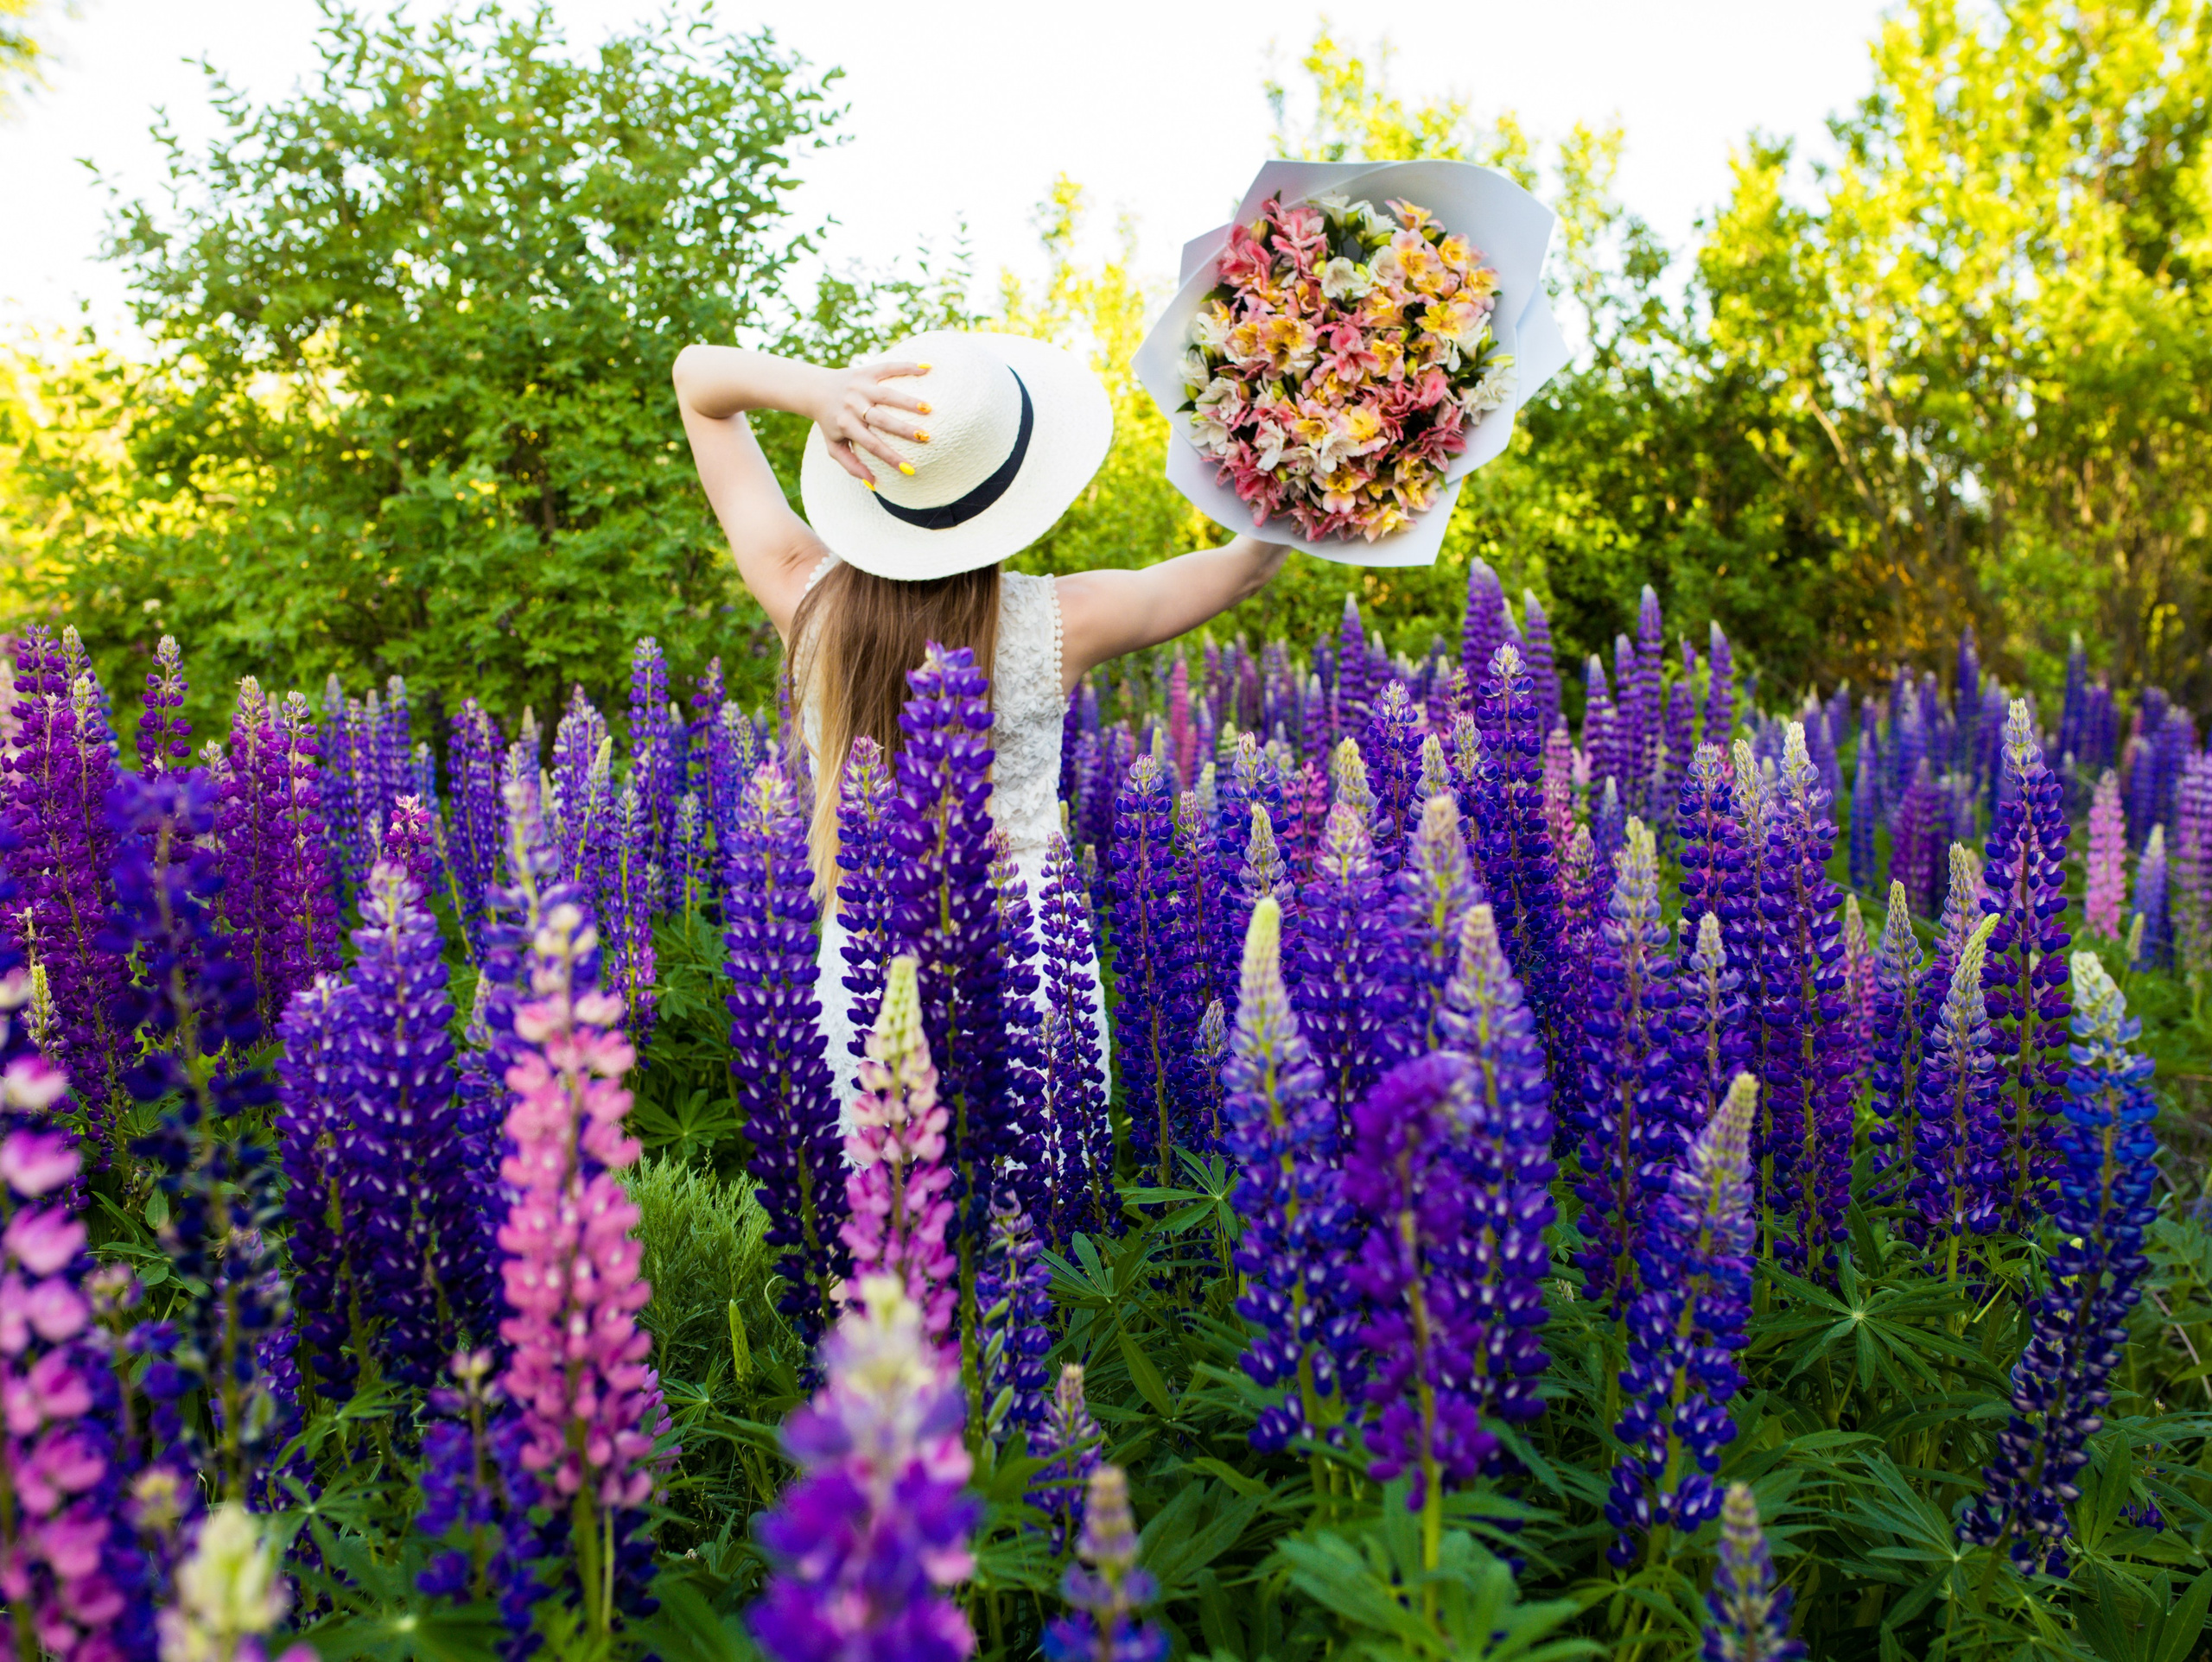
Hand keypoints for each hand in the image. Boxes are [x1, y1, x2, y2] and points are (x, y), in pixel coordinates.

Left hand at [814, 360, 934, 483]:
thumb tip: (873, 483)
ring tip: (928, 408)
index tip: (910, 468)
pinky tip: (927, 369)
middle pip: (881, 419)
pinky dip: (907, 367)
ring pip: (887, 394)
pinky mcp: (865, 371)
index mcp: (846, 424)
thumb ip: (851, 465)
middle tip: (925, 437)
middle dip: (903, 428)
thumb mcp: (834, 446)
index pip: (871, 444)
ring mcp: (859, 386)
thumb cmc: (830, 422)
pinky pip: (888, 367)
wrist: (815, 389)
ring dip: (908, 401)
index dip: (890, 457)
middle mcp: (852, 405)